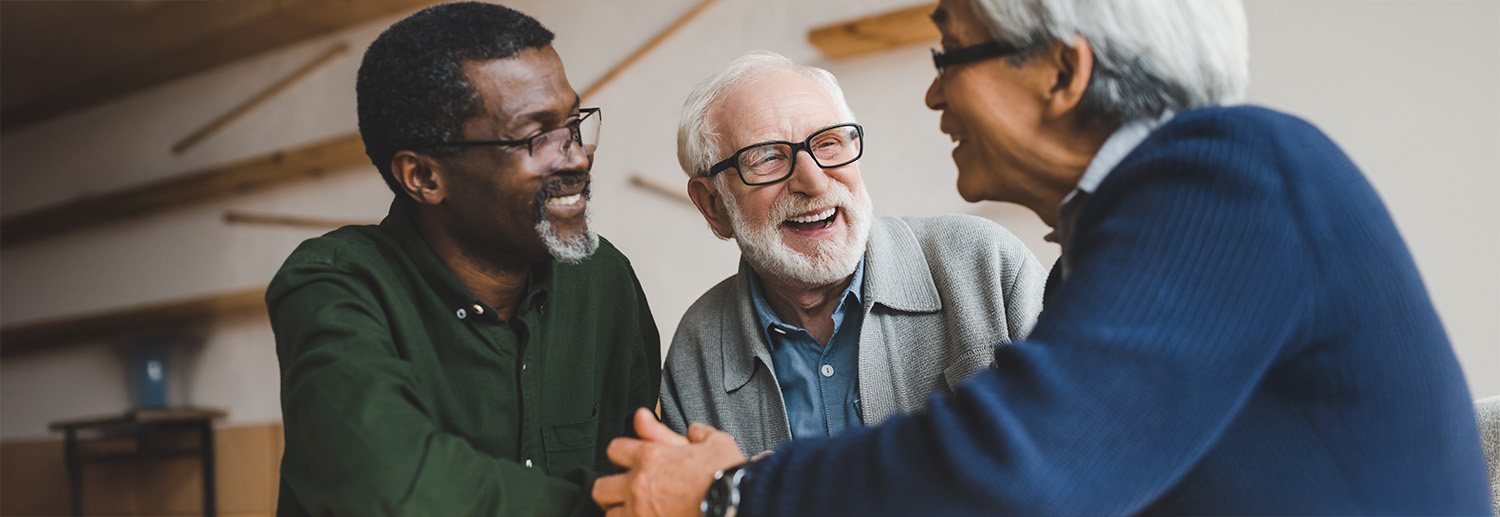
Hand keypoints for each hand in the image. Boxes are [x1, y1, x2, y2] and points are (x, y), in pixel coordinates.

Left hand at [593, 408, 746, 515]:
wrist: (737, 504)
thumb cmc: (727, 474)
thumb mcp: (714, 442)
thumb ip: (698, 433)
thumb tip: (691, 429)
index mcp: (650, 457)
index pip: (614, 449)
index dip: (623, 453)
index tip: (633, 459)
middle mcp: (638, 485)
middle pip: (600, 487)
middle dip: (611, 488)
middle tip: (627, 491)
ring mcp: (640, 513)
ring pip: (609, 515)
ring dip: (620, 512)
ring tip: (635, 511)